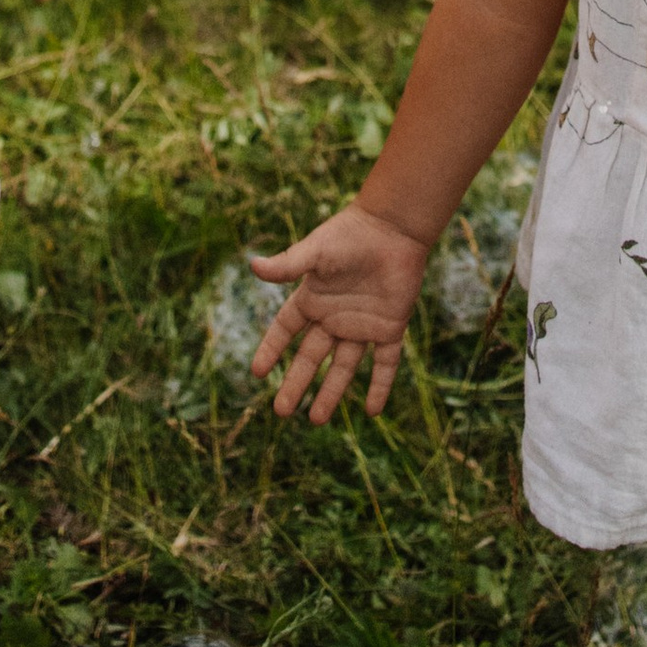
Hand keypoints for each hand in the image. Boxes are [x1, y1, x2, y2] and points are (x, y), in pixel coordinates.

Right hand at [247, 203, 427, 421]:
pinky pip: (384, 363)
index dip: (272, 350)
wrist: (394, 227)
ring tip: (316, 419)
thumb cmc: (351, 234)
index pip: (286, 330)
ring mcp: (362, 324)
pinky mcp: (389, 328)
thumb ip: (288, 265)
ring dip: (331, 392)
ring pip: (343, 367)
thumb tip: (253, 266)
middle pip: (310, 356)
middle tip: (282, 411)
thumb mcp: (316, 251)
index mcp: (314, 298)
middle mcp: (335, 316)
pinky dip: (380, 386)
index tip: (257, 373)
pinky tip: (373, 411)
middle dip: (296, 383)